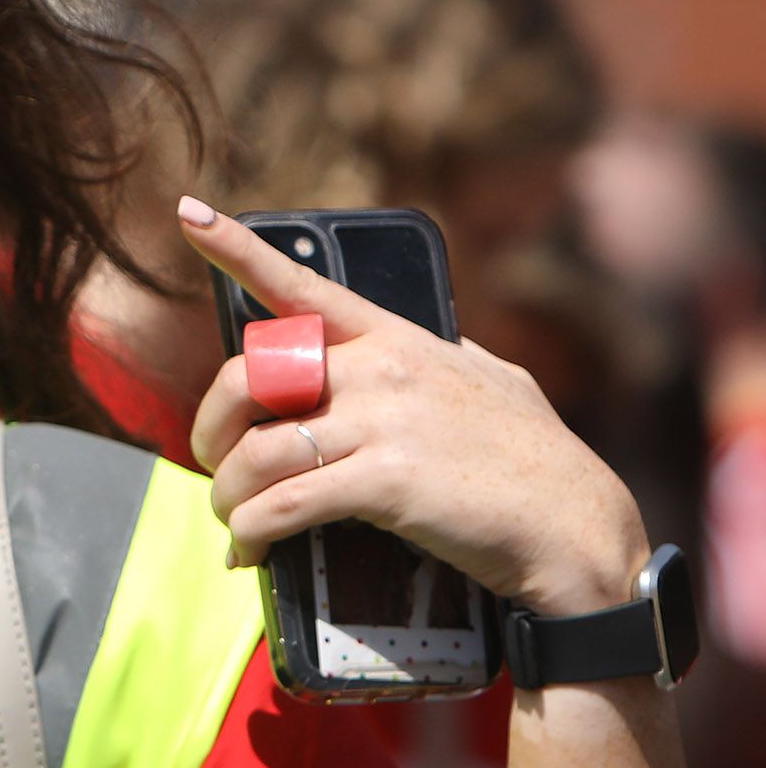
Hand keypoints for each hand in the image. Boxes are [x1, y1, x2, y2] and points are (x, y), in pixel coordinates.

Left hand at [180, 198, 647, 617]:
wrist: (577, 530)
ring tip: (234, 523)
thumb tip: (387, 351)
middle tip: (215, 467)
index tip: (191, 215)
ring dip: (229, 496)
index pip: (304, 287)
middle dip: (211, 429)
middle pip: (247, 378)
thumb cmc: (533, 463)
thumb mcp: (486, 382)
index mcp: (397, 338)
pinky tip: (251, 553)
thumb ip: (428, 360)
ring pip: (256, 452)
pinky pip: (284, 504)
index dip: (238, 249)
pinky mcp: (387, 480)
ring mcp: (384, 421)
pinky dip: (252, 533)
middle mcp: (382, 368)